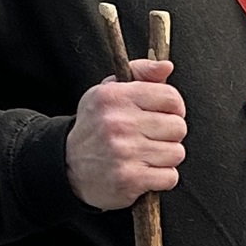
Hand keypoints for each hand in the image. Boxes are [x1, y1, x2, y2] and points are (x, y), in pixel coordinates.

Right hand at [68, 57, 184, 208]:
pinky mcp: (129, 179)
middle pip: (178, 127)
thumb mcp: (109, 92)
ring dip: (166, 157)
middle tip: (150, 138)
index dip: (174, 108)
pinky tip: (144, 171)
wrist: (67, 164)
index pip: (170, 97)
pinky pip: (170, 177)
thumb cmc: (96, 126)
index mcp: (114, 97)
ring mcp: (123, 152)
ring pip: (177, 153)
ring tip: (144, 155)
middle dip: (170, 135)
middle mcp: (117, 123)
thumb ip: (141, 74)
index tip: (165, 114)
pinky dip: (161, 178)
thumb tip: (166, 66)